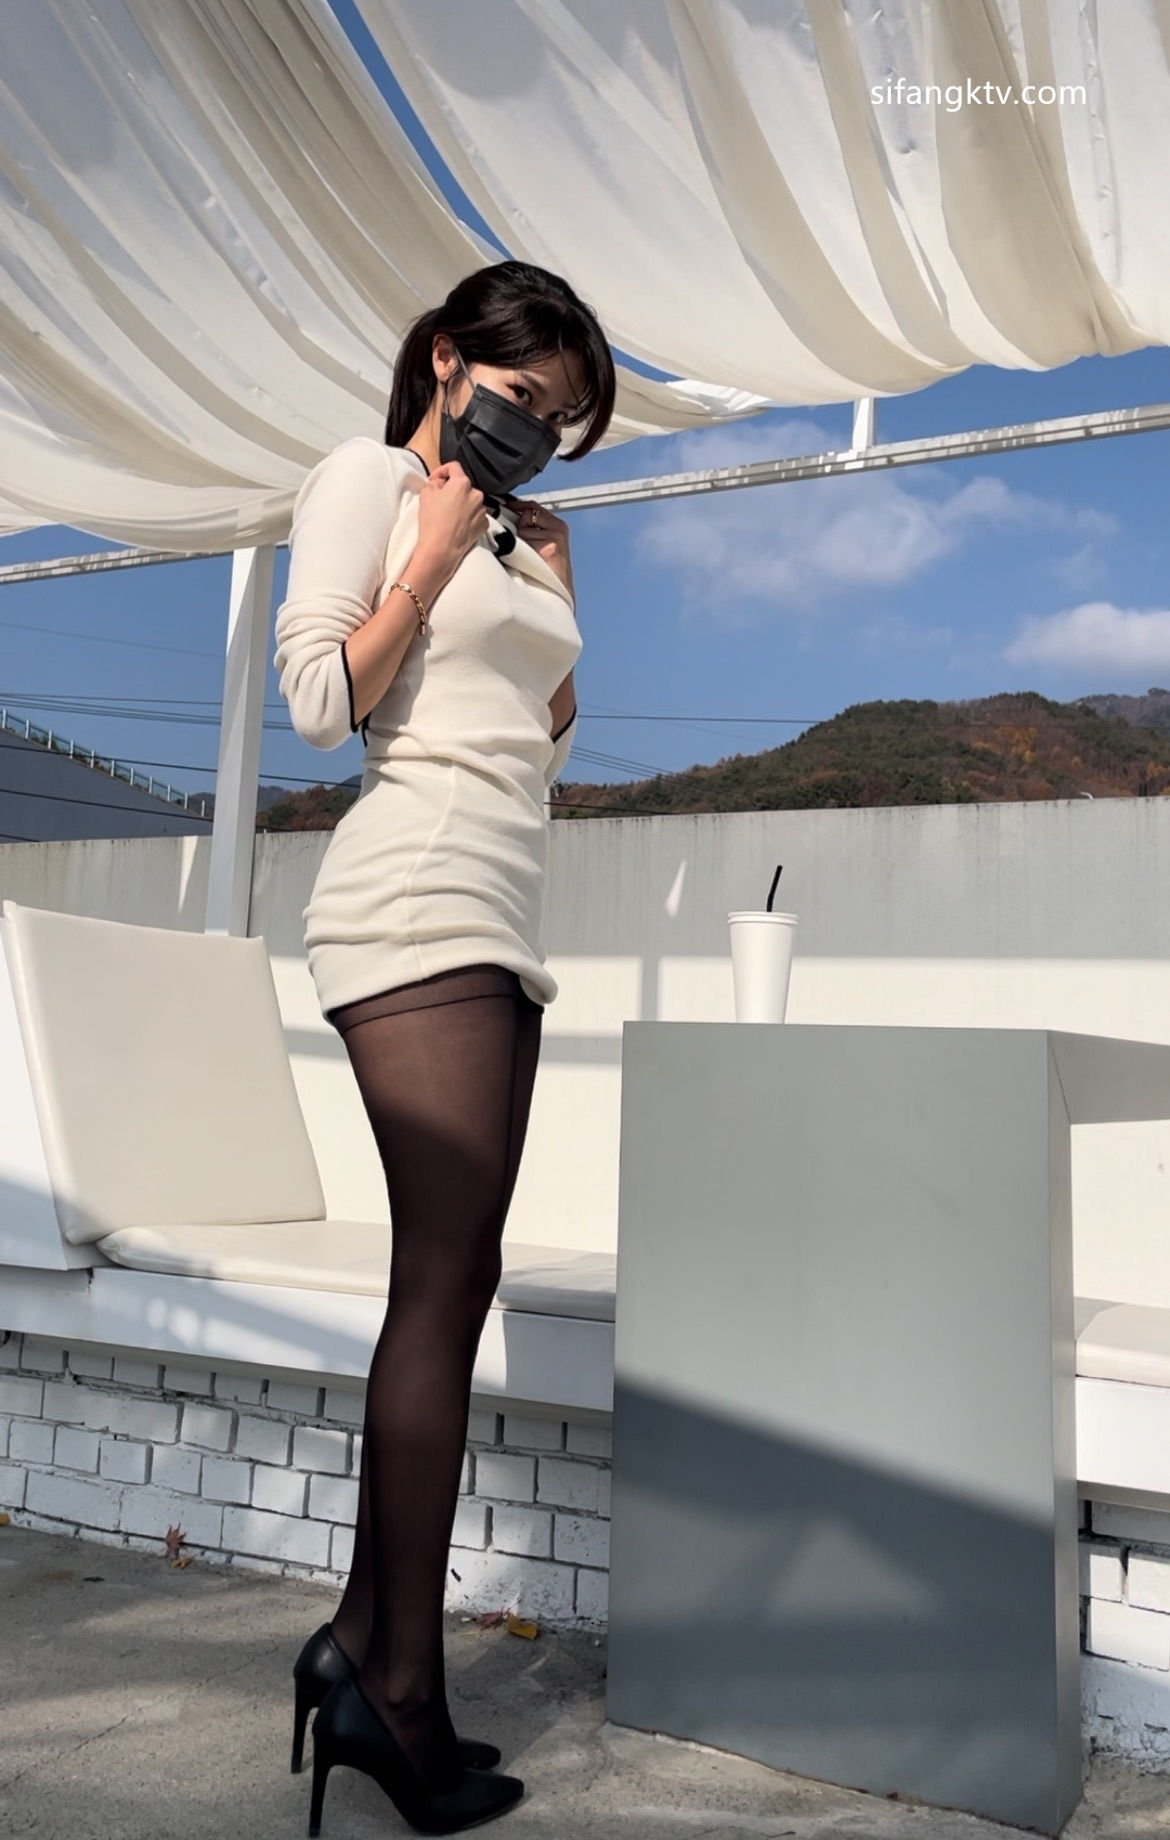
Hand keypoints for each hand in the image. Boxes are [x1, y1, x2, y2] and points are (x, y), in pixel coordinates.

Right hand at [415, 461, 489, 578]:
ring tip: (449, 516)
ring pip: (471, 501)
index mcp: (462, 483)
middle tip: (440, 501)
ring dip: (462, 504)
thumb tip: (441, 484)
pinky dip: (468, 518)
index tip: (435, 480)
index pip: (454, 467)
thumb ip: (434, 483)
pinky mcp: (484, 525)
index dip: (442, 471)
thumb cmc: (432, 522)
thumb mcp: (426, 494)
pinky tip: (457, 525)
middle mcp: (476, 494)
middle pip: (463, 486)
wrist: (441, 549)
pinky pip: (476, 516)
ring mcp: (482, 510)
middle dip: (452, 491)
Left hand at [508, 496, 573, 596]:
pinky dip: (519, 552)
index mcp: (558, 525)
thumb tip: (506, 517)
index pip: (533, 506)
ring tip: (525, 556)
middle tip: (514, 541)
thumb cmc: (546, 571)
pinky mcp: (549, 548)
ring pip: (523, 529)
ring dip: (517, 541)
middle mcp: (559, 528)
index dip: (516, 506)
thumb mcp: (542, 544)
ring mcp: (555, 538)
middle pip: (527, 514)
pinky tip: (527, 562)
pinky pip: (523, 543)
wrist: (557, 592)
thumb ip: (531, 529)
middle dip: (516, 524)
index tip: (504, 507)